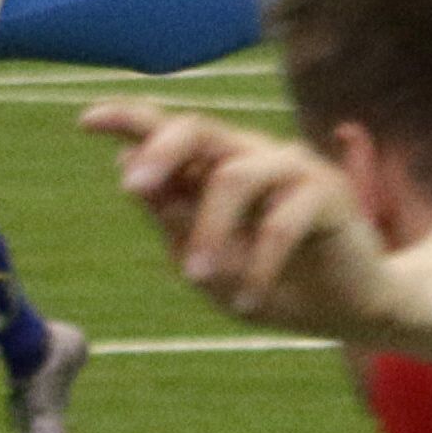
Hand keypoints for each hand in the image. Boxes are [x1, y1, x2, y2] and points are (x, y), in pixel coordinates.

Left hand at [82, 98, 389, 336]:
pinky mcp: (329, 190)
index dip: (129, 121)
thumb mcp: (205, 266)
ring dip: (208, 232)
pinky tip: (249, 303)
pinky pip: (281, 220)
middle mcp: (249, 156)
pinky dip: (258, 266)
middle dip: (161, 152)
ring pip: (234, 176)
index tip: (85, 122)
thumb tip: (129, 174)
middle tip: (132, 187)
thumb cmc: (269, 284)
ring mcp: (290, 167)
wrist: (346, 311)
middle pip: (198, 130)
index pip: (169, 133)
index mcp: (213, 170)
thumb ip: (172, 223)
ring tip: (196, 278)